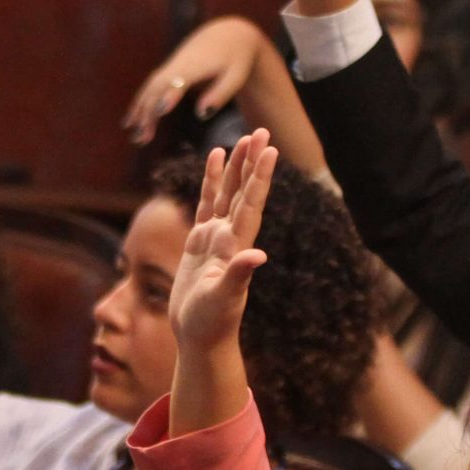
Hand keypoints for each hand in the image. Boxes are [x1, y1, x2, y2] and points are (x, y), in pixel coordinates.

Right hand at [122, 19, 263, 143]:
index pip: (179, 80)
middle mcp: (177, 65)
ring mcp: (170, 67)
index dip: (170, 94)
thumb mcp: (236, 76)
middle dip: (148, 112)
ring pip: (149, 89)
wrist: (227, 34)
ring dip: (140, 112)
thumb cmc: (235, 59)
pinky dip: (140, 105)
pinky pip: (149, 88)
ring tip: (135, 137)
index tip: (161, 111)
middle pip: (157, 88)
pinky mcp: (168, 71)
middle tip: (142, 138)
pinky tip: (132, 122)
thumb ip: (220, 94)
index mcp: (196, 65)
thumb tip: (201, 114)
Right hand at [168, 130, 277, 358]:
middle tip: (260, 132)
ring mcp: (215, 239)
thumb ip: (238, 276)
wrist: (200, 337)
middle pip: (243, 192)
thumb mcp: (224, 300)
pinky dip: (210, 183)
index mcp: (237, 246)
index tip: (270, 150)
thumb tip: (257, 256)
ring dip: (234, 168)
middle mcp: (230, 237)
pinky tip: (213, 163)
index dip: (260, 178)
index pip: (251, 204)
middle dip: (251, 163)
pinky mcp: (199, 244)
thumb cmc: (212, 323)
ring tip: (240, 140)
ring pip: (226, 194)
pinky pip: (206, 205)